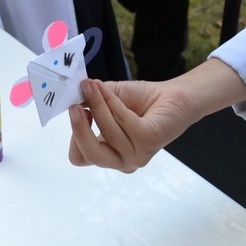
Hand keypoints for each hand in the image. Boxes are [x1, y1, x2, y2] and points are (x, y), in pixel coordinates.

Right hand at [68, 79, 202, 172]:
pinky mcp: (149, 141)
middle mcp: (122, 160)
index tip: (75, 109)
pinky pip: (123, 121)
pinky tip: (109, 90)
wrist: (175, 96)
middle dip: (79, 129)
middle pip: (89, 155)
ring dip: (97, 104)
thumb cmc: (142, 100)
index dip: (74, 135)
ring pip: (107, 133)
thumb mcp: (109, 99)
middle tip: (73, 106)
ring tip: (91, 85)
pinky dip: (113, 102)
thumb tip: (70, 95)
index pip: (80, 157)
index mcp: (110, 155)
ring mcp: (137, 155)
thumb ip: (90, 101)